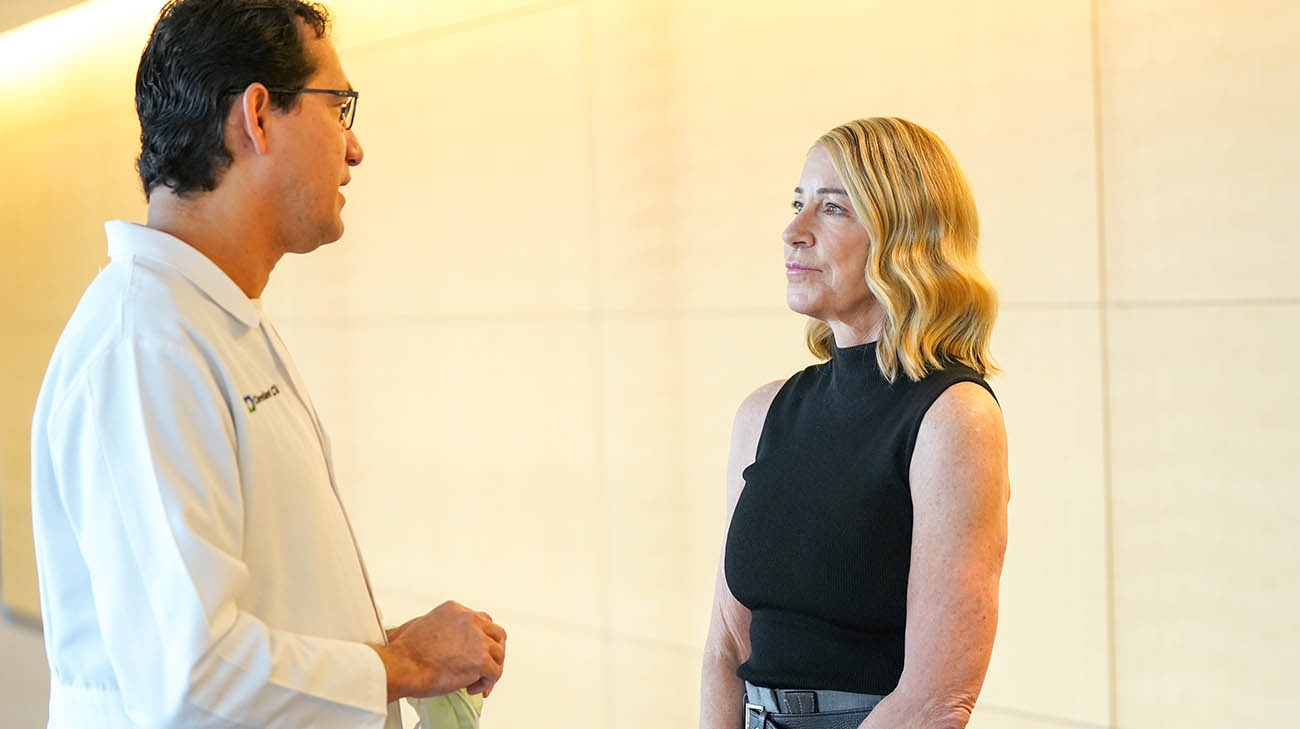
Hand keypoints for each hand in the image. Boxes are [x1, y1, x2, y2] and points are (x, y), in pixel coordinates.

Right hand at [374, 600, 506, 700]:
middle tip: (485, 666)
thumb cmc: (407, 652)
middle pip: (496, 634)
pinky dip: (486, 683)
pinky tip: (472, 688)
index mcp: (457, 610)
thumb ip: (447, 628)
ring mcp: (477, 639)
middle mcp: (470, 620)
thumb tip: (456, 643)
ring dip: (490, 669)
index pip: (482, 621)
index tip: (478, 651)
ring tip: (475, 681)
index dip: (482, 638)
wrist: (403, 665)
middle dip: (493, 651)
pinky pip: (495, 673)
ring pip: (498, 654)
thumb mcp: (426, 624)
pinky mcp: (481, 659)